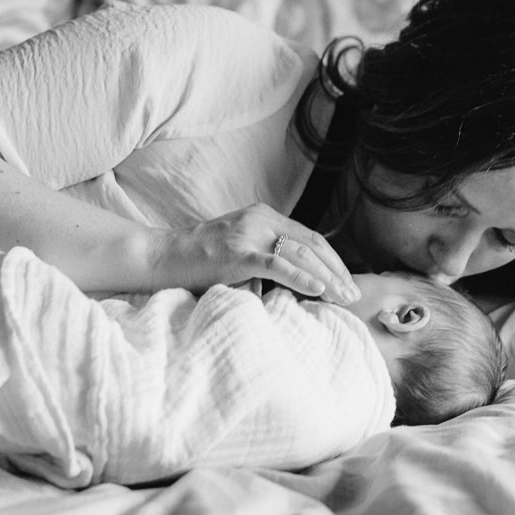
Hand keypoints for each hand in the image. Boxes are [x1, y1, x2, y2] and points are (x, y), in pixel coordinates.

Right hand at [145, 204, 360, 303]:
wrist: (160, 256)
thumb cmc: (199, 259)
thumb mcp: (239, 247)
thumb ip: (266, 253)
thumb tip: (299, 277)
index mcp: (264, 215)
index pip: (311, 237)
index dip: (334, 261)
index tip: (348, 283)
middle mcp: (260, 219)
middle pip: (312, 244)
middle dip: (337, 271)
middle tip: (354, 296)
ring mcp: (248, 235)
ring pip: (300, 254)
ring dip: (327, 279)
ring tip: (344, 298)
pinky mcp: (236, 254)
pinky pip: (276, 265)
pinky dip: (301, 277)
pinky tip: (318, 290)